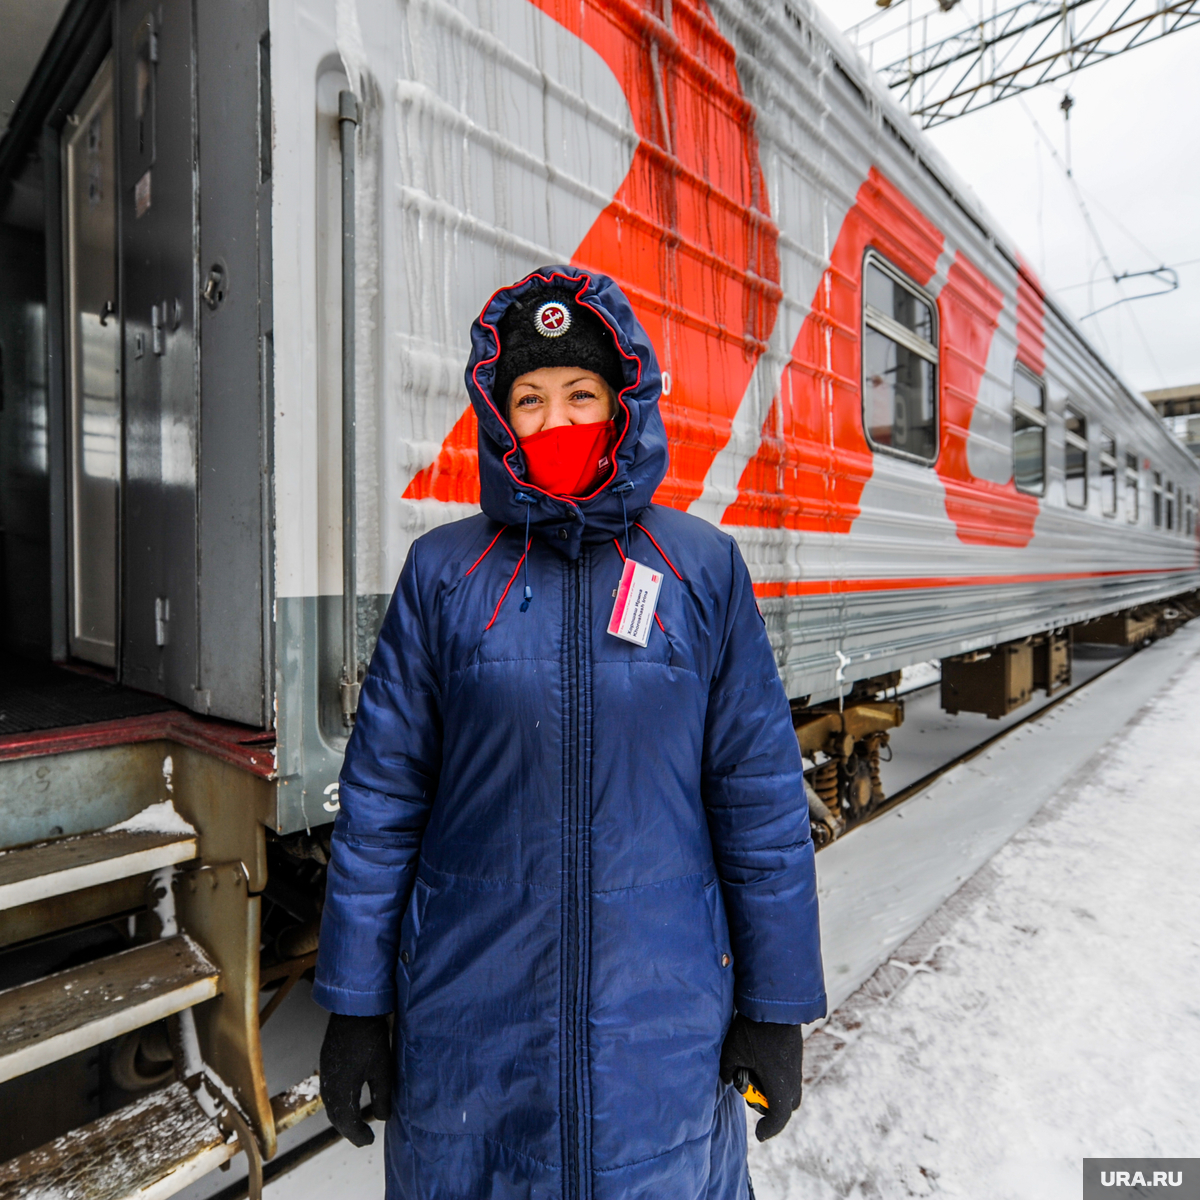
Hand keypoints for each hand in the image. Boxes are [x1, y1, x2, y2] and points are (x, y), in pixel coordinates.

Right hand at [319, 1013, 392, 1146]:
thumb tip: (383, 1118)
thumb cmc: (371, 1039)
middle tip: (364, 1137)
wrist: (354, 1011)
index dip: (358, 1135)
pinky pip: (329, 1093)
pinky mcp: (326, 1063)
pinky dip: (339, 1104)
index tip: (370, 1141)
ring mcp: (325, 1074)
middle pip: (336, 1117)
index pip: (347, 1123)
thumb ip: (382, 1097)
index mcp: (341, 1091)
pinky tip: (349, 1101)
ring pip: (331, 1106)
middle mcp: (329, 1086)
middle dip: (349, 1130)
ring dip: (343, 1118)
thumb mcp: (383, 1070)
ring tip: (357, 1123)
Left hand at [718, 1014, 804, 1141]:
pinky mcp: (796, 1056)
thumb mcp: (732, 1051)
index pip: (778, 1119)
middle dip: (771, 1111)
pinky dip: (778, 1079)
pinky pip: (790, 1077)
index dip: (769, 1130)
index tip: (759, 1135)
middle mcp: (792, 1080)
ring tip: (754, 1077)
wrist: (775, 1004)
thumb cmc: (753, 1030)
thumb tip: (728, 1079)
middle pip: (786, 1107)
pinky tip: (761, 1065)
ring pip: (790, 1092)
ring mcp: (796, 1067)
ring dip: (775, 1093)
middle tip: (752, 1098)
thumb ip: (728, 1070)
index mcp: (779, 1086)